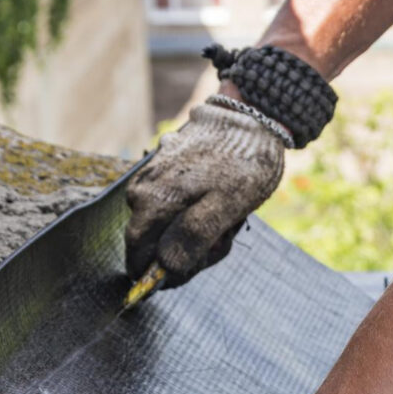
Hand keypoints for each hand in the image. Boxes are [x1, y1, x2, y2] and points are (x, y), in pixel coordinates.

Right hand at [126, 99, 285, 287]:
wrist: (254, 117)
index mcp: (152, 200)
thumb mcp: (226, 207)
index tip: (185, 276)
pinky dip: (193, 211)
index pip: (138, 254)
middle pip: (152, 240)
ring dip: (192, 230)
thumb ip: (193, 237)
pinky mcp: (163, 167)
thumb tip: (165, 267)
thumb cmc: (244, 164)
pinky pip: (171, 203)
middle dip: (183, 250)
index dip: (159, 273)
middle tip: (221, 242)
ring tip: (225, 220)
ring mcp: (151, 175)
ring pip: (164, 222)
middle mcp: (142, 188)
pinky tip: (218, 203)